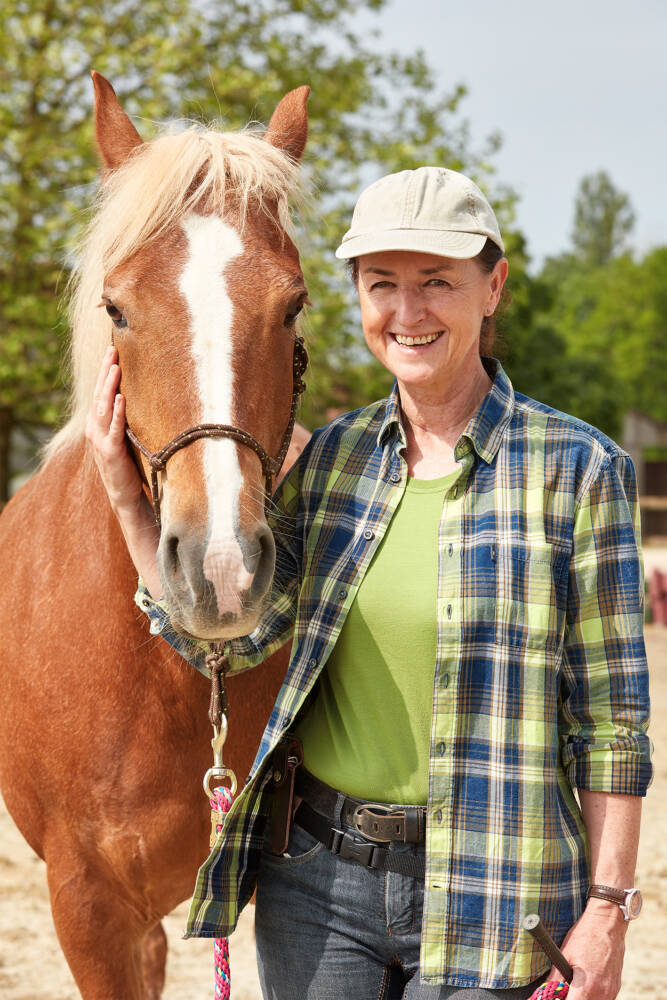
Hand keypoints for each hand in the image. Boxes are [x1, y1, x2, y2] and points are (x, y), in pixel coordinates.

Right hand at [85, 346, 143, 512]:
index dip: (104, 371)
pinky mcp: (111, 452)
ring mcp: (101, 441)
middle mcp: (94, 429)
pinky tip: (121, 398)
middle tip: (112, 349)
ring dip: (109, 386)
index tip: (111, 349)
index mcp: (96, 424)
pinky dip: (117, 413)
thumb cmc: (126, 464)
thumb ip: (122, 419)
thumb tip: (135, 395)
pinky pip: (114, 429)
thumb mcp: (122, 437)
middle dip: (105, 371)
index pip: (99, 392)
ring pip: (103, 408)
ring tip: (115, 367)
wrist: (123, 495)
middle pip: (98, 394)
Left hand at [546, 900, 626, 999]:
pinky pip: (603, 999)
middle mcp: (604, 994)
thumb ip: (554, 979)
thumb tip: (543, 991)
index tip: (556, 996)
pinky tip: (584, 984)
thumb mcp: (564, 956)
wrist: (608, 922)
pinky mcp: (616, 987)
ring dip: (582, 997)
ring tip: (572, 987)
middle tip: (561, 992)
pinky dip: (592, 996)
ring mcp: (612, 992)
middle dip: (571, 999)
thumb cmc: (584, 936)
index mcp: (588, 988)